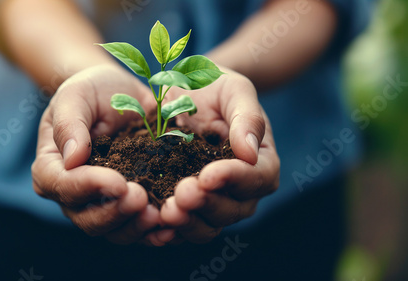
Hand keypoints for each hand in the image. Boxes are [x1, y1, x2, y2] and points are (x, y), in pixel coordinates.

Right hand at [31, 64, 161, 244]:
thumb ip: (69, 124)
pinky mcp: (130, 206)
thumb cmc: (92, 92)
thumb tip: (71, 160)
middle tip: (140, 198)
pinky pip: (139, 228)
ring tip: (159, 215)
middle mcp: (75, 193)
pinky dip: (155, 232)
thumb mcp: (76, 96)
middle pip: (87, 218)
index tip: (117, 181)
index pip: (61, 186)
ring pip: (114, 230)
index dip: (87, 188)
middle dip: (114, 213)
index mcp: (53, 167)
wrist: (120, 95)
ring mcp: (103, 203)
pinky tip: (172, 227)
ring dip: (136, 227)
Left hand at [159, 69, 279, 242]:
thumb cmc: (215, 86)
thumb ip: (247, 118)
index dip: (235, 180)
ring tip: (166, 212)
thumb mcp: (235, 90)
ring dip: (188, 223)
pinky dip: (169, 231)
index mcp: (260, 162)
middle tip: (182, 195)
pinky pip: (181, 226)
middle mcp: (240, 189)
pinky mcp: (185, 205)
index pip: (258, 179)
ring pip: (208, 226)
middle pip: (233, 209)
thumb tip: (251, 154)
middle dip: (208, 205)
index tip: (208, 174)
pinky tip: (153, 225)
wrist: (183, 91)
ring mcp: (212, 200)